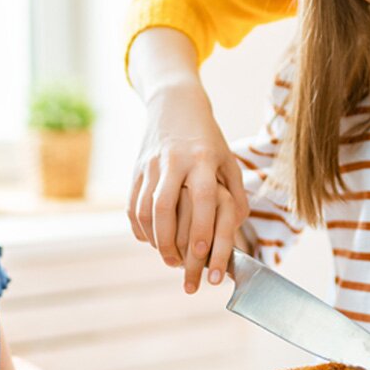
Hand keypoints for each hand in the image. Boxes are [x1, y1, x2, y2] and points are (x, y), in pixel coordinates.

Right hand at [128, 82, 248, 291]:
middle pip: (165, 206)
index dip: (200, 227)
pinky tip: (151, 241)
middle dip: (169, 241)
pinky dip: (140, 228)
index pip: (202, 198)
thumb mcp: (227, 159)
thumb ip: (235, 192)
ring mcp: (151, 165)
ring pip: (144, 208)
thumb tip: (237, 225)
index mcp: (202, 159)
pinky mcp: (136, 170)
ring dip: (153, 238)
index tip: (201, 253)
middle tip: (178, 265)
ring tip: (166, 257)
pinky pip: (132, 205)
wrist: (174, 104)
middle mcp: (174, 162)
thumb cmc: (207, 138)